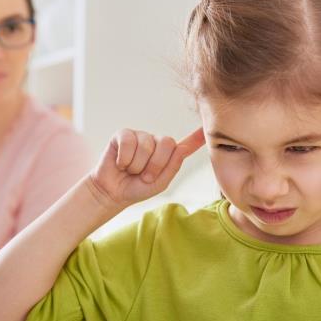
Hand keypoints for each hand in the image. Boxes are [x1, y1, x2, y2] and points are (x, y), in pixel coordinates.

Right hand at [87, 127, 204, 210]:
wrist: (112, 192)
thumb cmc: (137, 188)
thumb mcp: (160, 183)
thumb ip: (173, 166)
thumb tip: (182, 148)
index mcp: (168, 155)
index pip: (186, 144)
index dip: (197, 137)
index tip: (207, 128)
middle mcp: (156, 142)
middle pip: (167, 143)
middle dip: (155, 164)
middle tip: (144, 176)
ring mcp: (140, 136)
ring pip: (146, 145)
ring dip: (137, 165)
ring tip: (131, 170)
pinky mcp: (123, 135)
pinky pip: (129, 142)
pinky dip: (124, 159)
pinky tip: (120, 163)